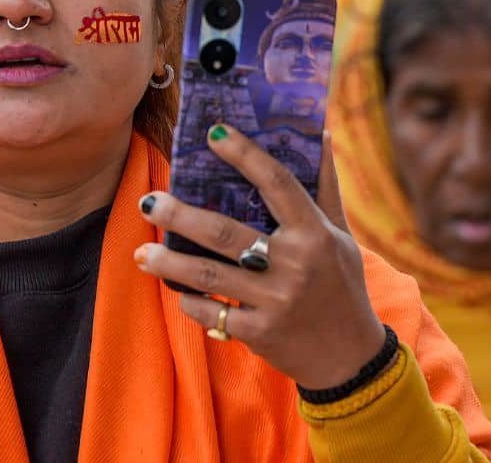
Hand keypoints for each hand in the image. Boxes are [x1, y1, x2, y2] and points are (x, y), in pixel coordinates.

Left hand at [134, 124, 385, 389]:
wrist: (350, 356)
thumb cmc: (343, 286)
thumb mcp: (341, 236)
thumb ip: (326, 187)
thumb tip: (321, 133)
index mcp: (314, 233)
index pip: (277, 183)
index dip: (245, 155)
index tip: (214, 133)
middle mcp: (294, 265)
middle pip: (226, 233)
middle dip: (182, 216)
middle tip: (148, 201)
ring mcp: (275, 301)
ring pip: (210, 276)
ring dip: (170, 263)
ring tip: (140, 252)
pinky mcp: (261, 333)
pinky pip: (213, 312)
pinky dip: (191, 301)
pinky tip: (175, 289)